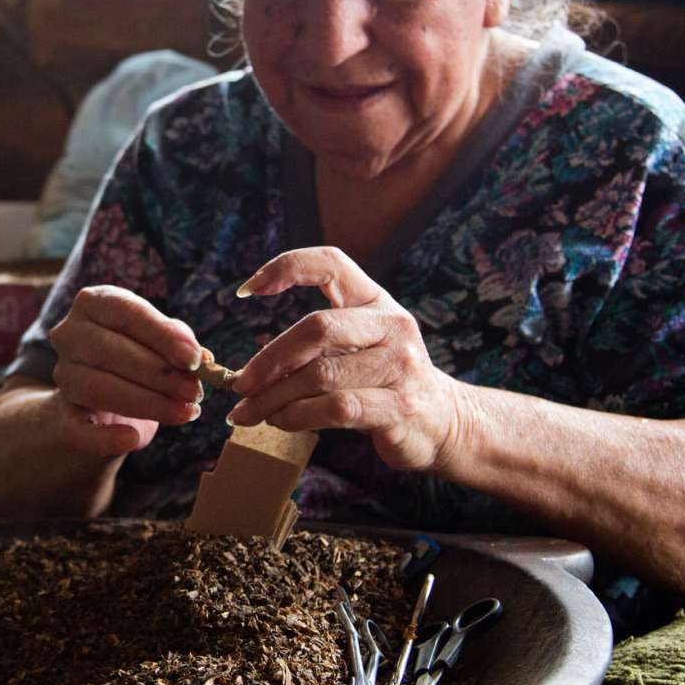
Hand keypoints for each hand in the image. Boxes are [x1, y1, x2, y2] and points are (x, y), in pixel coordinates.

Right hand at [48, 284, 205, 459]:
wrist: (103, 397)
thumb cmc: (138, 356)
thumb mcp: (160, 340)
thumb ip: (180, 343)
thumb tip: (201, 359)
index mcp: (94, 303)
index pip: (126, 313)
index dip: (161, 335)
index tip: (194, 358)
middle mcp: (69, 333)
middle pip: (111, 351)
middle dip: (159, 373)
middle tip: (194, 390)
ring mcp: (63, 374)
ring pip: (99, 388)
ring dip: (148, 402)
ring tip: (184, 411)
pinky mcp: (63, 413)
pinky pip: (78, 428)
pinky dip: (105, 437)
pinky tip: (131, 438)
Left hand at [228, 247, 470, 472]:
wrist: (444, 421)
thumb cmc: (385, 380)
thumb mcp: (359, 346)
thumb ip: (316, 345)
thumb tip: (250, 368)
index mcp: (377, 300)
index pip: (331, 263)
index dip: (286, 267)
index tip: (246, 290)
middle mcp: (392, 325)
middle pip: (317, 328)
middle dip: (269, 358)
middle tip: (241, 383)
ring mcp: (399, 366)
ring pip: (320, 375)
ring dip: (275, 397)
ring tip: (250, 411)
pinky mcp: (399, 407)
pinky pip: (335, 408)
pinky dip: (297, 416)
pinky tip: (280, 421)